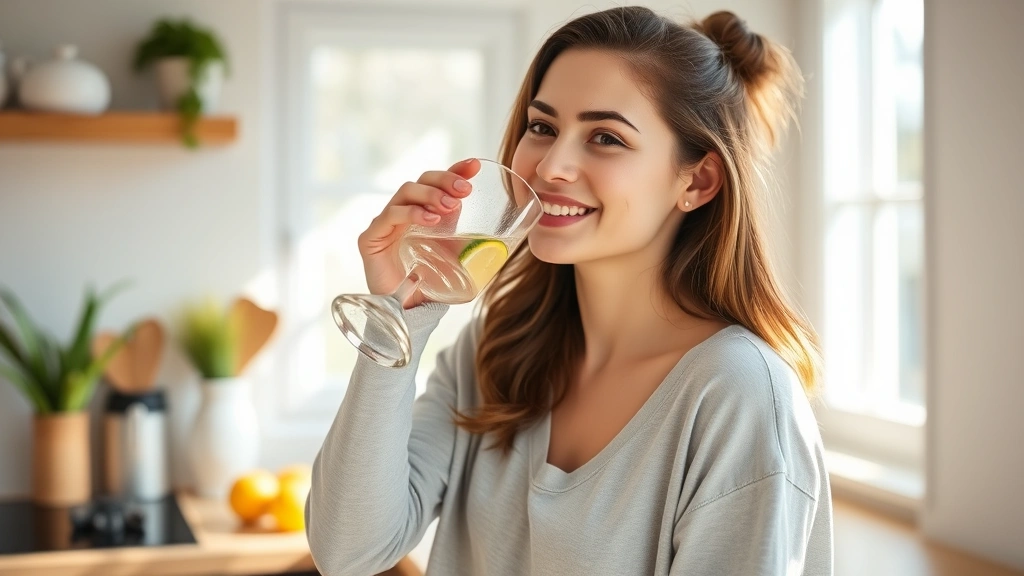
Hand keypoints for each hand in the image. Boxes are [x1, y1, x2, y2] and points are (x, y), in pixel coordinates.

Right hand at [357, 158, 479, 307]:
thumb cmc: (430, 280)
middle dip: (445, 180)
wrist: (408, 311)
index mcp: (421, 210)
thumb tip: (502, 227)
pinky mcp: (370, 238)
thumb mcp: (456, 254)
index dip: (455, 170)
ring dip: (430, 194)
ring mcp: (385, 222)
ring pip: (406, 192)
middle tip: (465, 191)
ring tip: (451, 206)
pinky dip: (412, 213)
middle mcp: (402, 211)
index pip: (437, 182)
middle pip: (421, 180)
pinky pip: (390, 216)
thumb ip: (470, 237)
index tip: (475, 166)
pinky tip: (431, 220)